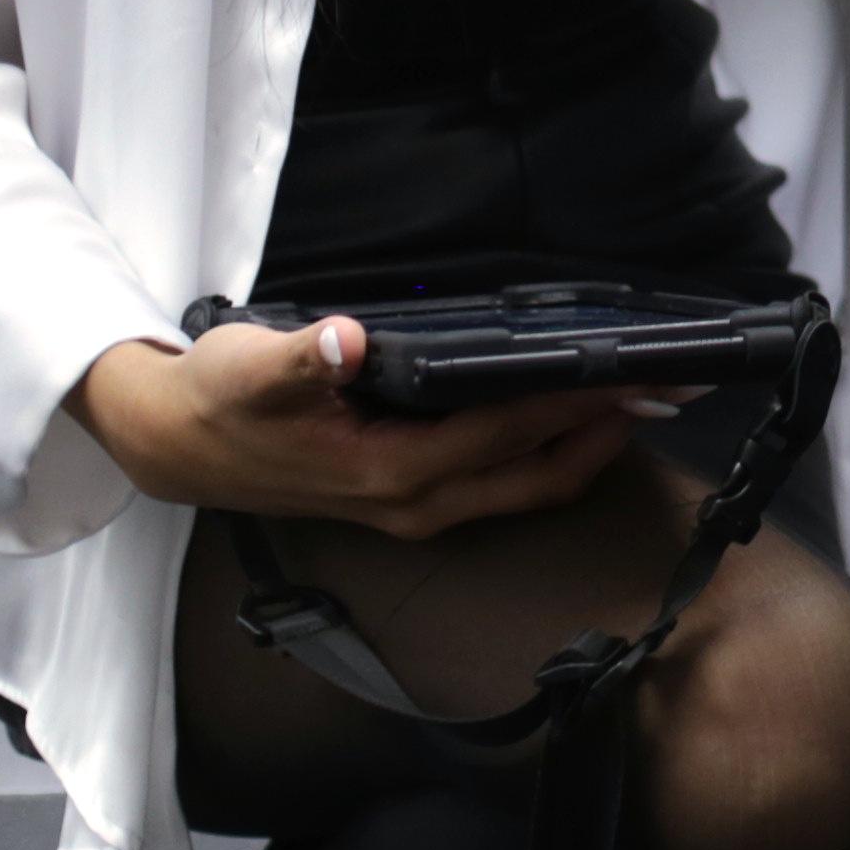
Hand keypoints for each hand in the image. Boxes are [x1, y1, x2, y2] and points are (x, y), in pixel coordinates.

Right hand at [68, 320, 644, 538]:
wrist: (174, 446)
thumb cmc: (217, 400)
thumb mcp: (249, 368)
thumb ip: (300, 358)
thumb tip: (343, 341)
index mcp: (389, 472)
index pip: (505, 432)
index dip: (572, 402)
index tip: (630, 372)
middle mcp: (414, 502)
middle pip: (537, 473)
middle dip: (608, 433)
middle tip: (675, 390)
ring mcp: (415, 507)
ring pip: (526, 486)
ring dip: (588, 447)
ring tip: (645, 400)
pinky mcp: (410, 497)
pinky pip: (503, 483)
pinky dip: (550, 455)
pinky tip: (577, 419)